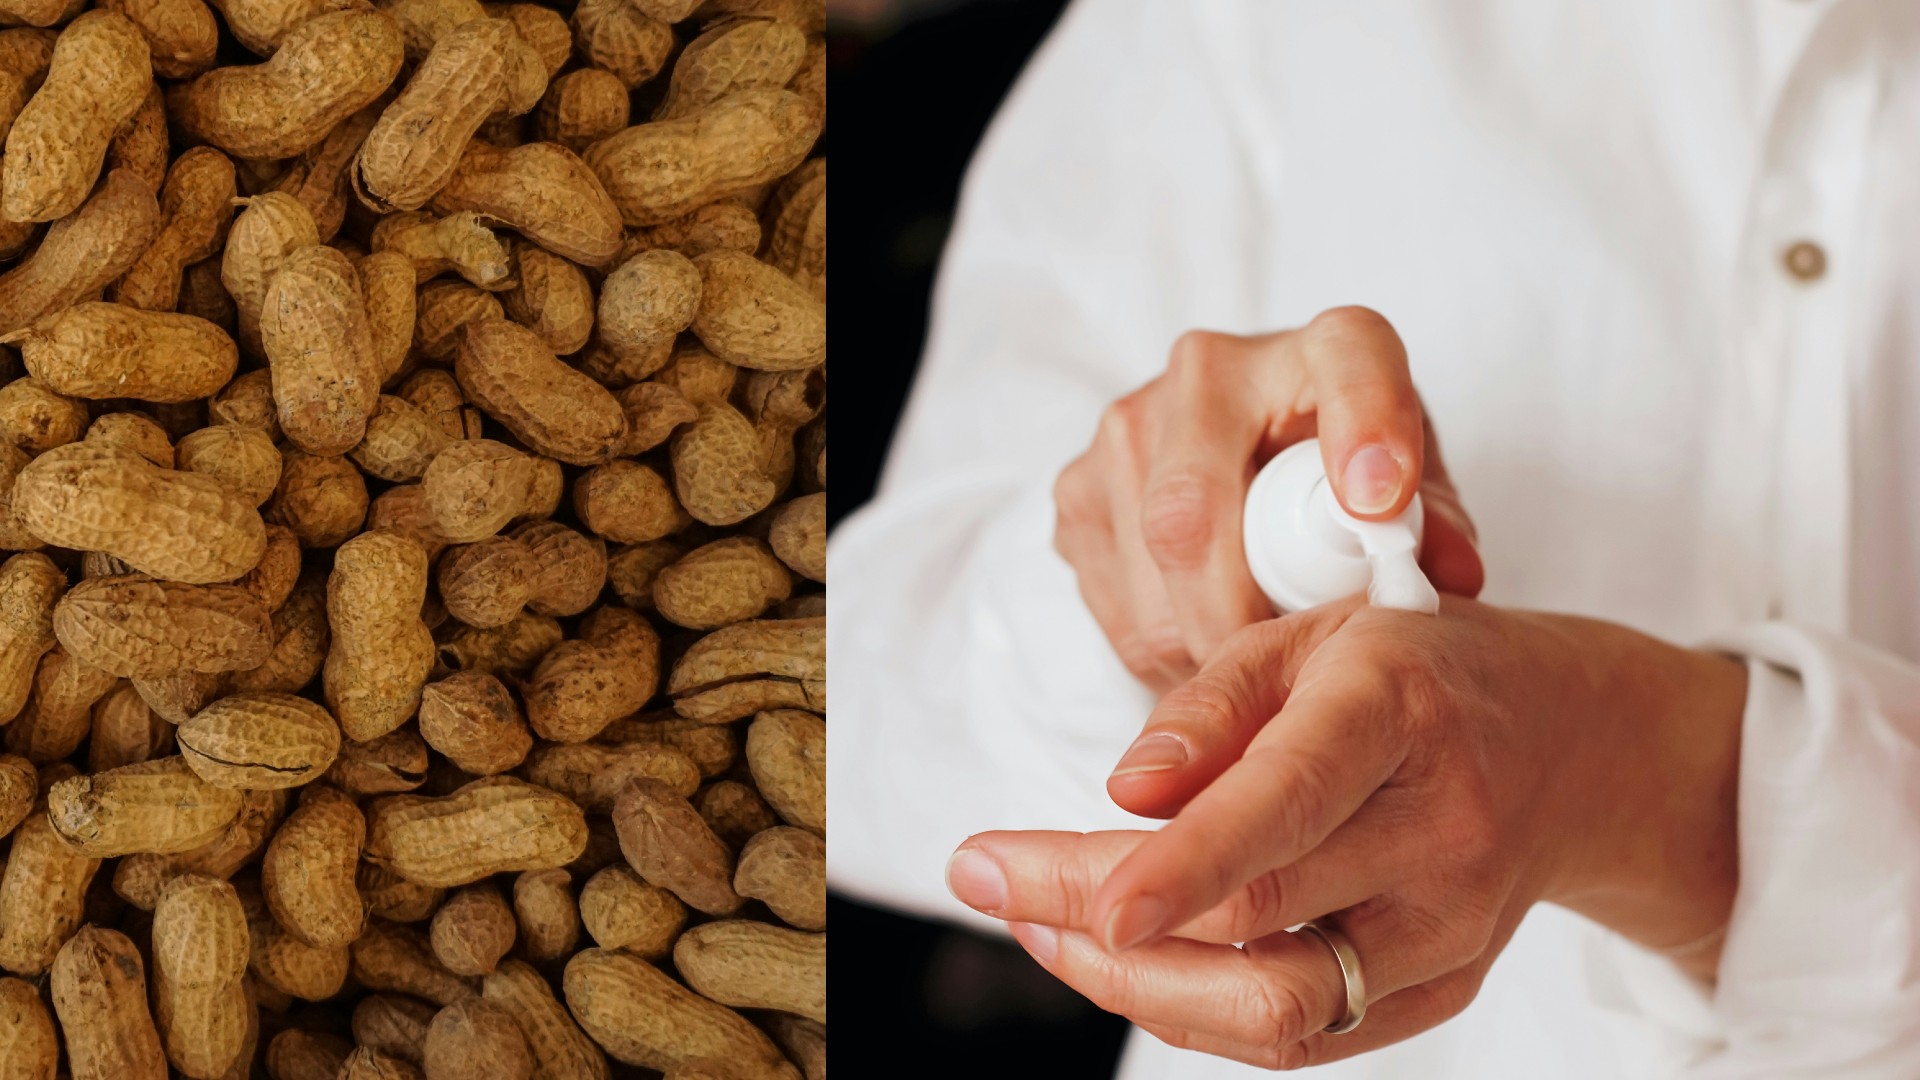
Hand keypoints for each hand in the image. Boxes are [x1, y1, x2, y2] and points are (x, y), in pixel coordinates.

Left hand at [947, 598, 1746, 1068]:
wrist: (1576, 745)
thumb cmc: (1419, 675)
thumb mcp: (1312, 636)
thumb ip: (1209, 709)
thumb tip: (1123, 792)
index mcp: (1397, 714)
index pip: (1286, 805)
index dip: (1184, 867)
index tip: (1087, 903)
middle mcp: (1437, 834)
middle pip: (1257, 923)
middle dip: (1097, 918)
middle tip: (988, 875)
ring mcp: (1449, 931)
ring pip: (1278, 1011)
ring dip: (1133, 986)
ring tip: (1042, 922)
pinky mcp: (1442, 992)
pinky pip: (1305, 1037)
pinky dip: (1195, 1008)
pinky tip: (1128, 957)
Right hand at [1052, 306, 1482, 697]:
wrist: (1250, 465)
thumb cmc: (1349, 483)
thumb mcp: (1414, 499)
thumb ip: (1436, 530)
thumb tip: (1450, 575)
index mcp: (1323, 347)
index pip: (1349, 360)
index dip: (1364, 426)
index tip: (1379, 501)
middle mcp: (1209, 368)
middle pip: (1196, 507)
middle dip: (1238, 615)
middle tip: (1280, 677)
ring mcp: (1127, 425)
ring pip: (1148, 565)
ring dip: (1198, 642)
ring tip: (1251, 670)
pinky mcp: (1077, 489)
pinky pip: (1110, 596)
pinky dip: (1160, 646)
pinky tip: (1204, 648)